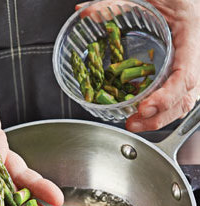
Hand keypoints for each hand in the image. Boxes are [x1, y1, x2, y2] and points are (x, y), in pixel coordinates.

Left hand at [126, 0, 199, 130]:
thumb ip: (116, 4)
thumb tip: (86, 15)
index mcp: (192, 35)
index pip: (186, 76)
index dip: (166, 97)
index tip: (144, 108)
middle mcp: (196, 56)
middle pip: (184, 98)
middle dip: (158, 118)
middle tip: (132, 123)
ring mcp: (193, 67)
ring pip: (183, 102)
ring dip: (158, 119)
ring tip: (133, 123)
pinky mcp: (184, 72)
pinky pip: (178, 97)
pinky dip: (162, 110)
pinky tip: (143, 114)